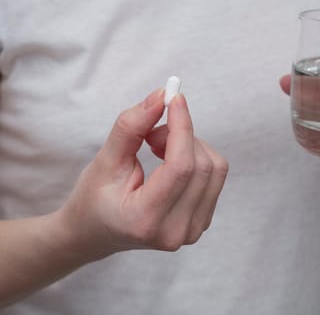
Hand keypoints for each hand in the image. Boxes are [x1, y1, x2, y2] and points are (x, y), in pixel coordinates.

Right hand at [58, 89, 228, 259]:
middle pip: (201, 166)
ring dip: (191, 145)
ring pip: (215, 168)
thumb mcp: (104, 160)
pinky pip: (215, 177)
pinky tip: (171, 161)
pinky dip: (197, 157)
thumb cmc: (94, 198)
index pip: (181, 167)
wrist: (96, 232)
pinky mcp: (202, 222)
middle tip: (151, 134)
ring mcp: (192, 231)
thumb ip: (131, 127)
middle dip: (181, 135)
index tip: (174, 98)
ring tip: (158, 148)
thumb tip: (162, 96)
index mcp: (144, 220)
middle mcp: (175, 232)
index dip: (182, 126)